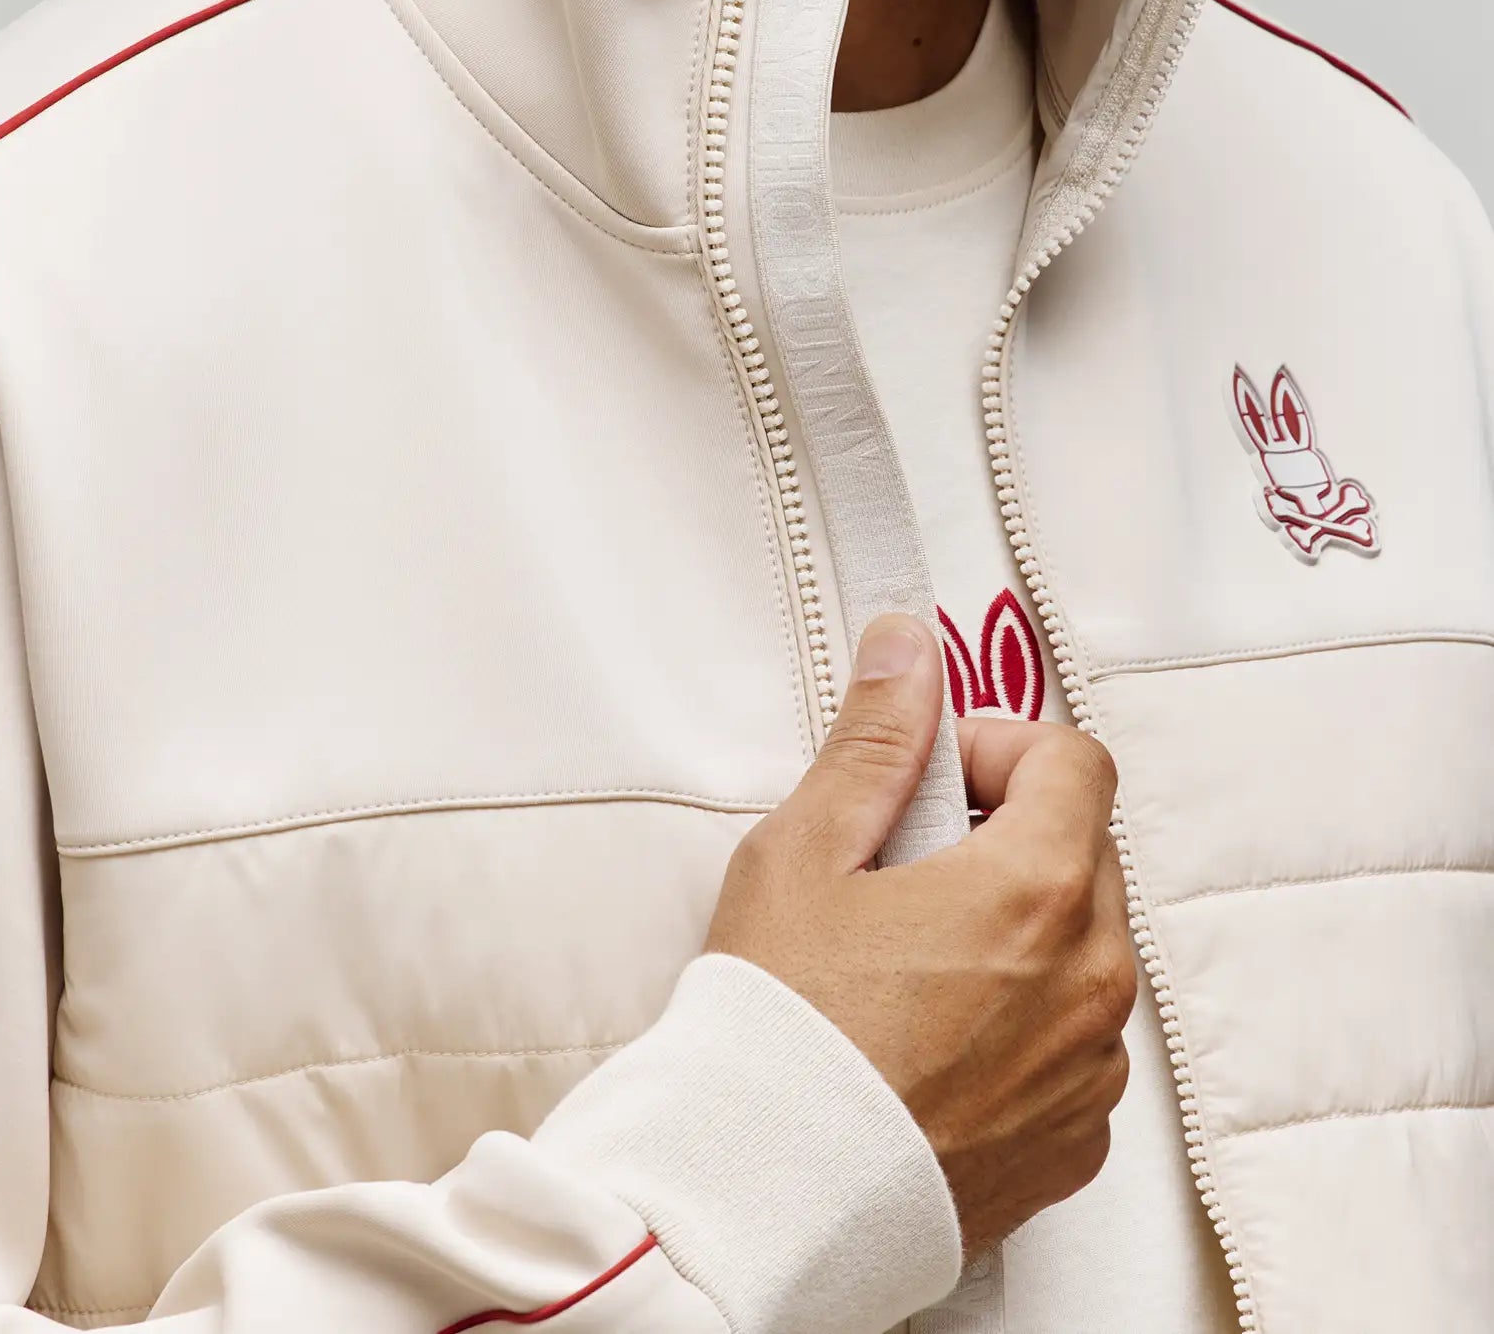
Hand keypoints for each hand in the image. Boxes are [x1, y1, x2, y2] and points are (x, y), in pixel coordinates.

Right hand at [703, 611, 1135, 1258]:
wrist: (761, 1201)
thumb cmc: (777, 1028)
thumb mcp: (806, 851)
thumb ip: (876, 738)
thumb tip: (908, 650)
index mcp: (1037, 891)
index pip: (1075, 760)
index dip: (999, 748)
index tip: (937, 777)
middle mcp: (1091, 980)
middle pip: (1083, 849)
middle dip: (1006, 833)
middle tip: (906, 866)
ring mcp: (1089, 1069)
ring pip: (1082, 947)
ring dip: (1019, 928)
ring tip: (912, 960)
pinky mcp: (1073, 1141)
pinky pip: (1073, 1042)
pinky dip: (1023, 1019)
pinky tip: (932, 1035)